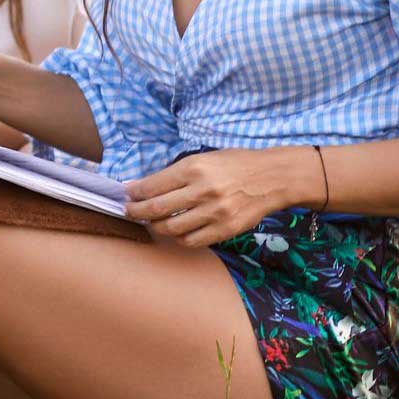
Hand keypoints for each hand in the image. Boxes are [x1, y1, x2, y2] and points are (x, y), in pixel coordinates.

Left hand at [125, 149, 306, 248]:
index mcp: (194, 168)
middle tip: (129, 211)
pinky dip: (178, 237)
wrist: (272, 177)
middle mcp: (202, 190)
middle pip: (156, 209)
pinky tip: (176, 230)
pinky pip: (191, 241)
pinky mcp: (225, 229)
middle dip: (135, 212)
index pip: (151, 186)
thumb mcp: (203, 158)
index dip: (133, 193)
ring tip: (152, 221)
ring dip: (156, 226)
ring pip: (171, 228)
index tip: (127, 195)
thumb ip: (174, 173)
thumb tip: (142, 186)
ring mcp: (215, 212)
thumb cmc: (235, 164)